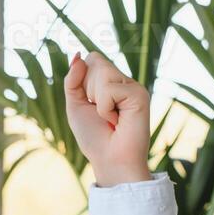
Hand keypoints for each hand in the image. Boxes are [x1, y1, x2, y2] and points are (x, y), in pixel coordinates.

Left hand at [62, 50, 151, 186]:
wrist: (110, 160)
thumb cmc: (94, 137)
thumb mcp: (75, 105)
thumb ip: (73, 80)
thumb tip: (78, 55)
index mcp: (110, 82)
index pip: (92, 59)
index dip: (82, 79)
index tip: (90, 104)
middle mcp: (124, 81)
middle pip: (96, 61)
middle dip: (88, 90)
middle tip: (102, 114)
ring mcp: (133, 86)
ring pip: (103, 72)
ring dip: (97, 100)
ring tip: (110, 118)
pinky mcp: (140, 94)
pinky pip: (110, 89)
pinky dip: (106, 108)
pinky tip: (118, 121)